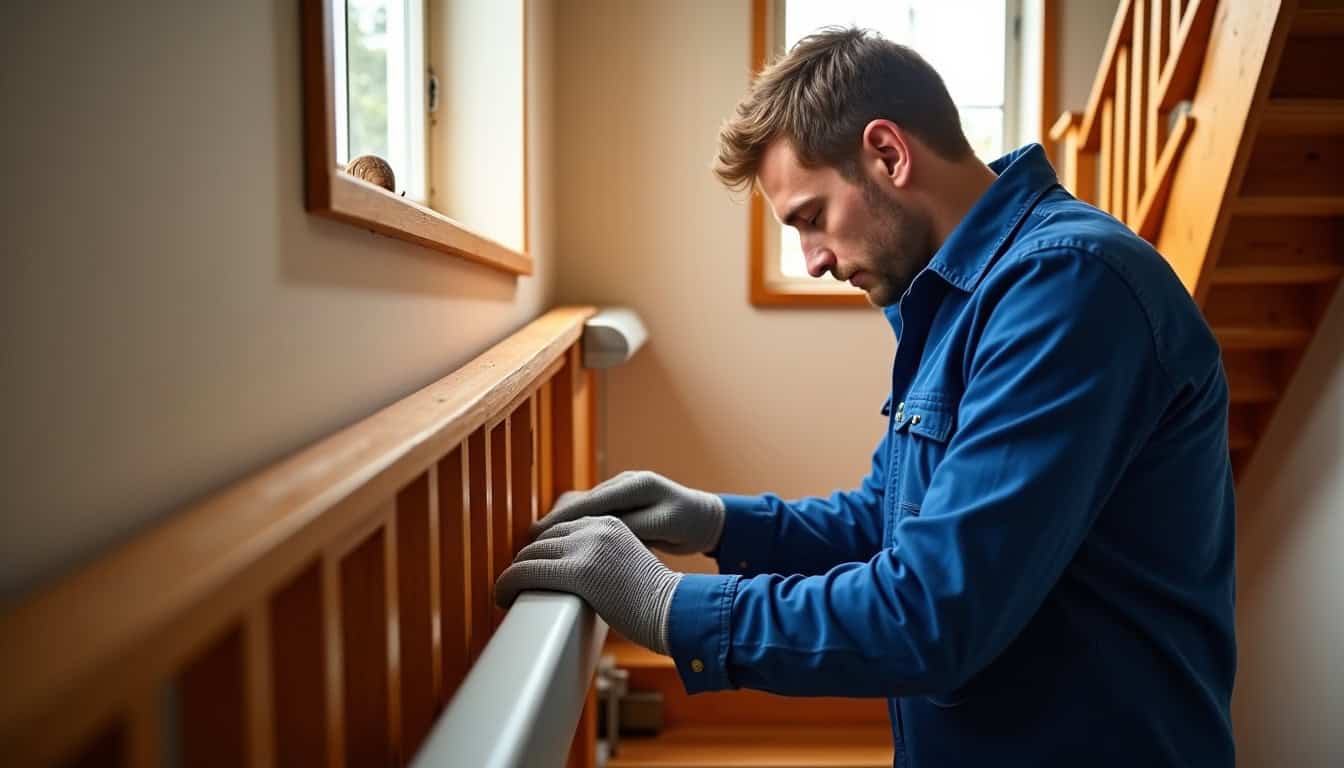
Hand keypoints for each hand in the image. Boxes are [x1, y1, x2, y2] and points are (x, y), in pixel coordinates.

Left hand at [495, 516, 682, 653]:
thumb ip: (600, 560)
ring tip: (505, 594)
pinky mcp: (578, 570)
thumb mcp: (626, 564)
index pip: (559, 530)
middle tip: (514, 586)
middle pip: (542, 541)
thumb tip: (570, 577)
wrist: (675, 612)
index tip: (530, 572)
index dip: (540, 553)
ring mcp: (586, 546)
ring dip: (512, 576)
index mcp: (608, 522)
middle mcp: (596, 527)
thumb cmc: (654, 603)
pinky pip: (526, 573)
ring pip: (529, 556)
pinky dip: (507, 585)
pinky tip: (503, 597)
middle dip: (525, 564)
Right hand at [533, 470, 725, 554]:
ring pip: (583, 506)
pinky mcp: (622, 502)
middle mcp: (624, 483)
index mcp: (634, 484)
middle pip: (580, 501)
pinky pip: (592, 511)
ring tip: (539, 544)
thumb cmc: (689, 523)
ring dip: (563, 523)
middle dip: (555, 521)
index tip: (538, 534)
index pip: (590, 501)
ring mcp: (622, 490)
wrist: (707, 519)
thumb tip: (597, 532)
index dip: (562, 518)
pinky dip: (576, 524)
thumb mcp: (663, 526)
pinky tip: (562, 540)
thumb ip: (631, 527)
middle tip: (530, 543)